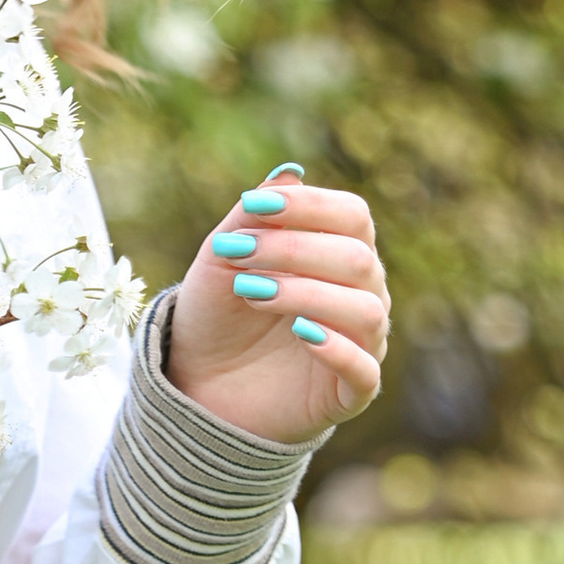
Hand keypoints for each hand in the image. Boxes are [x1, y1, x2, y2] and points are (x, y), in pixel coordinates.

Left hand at [163, 171, 390, 448]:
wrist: (198, 383)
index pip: (352, 216)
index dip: (308, 206)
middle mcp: (362, 294)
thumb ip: (253, 217)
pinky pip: (365, 369)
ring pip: (364, 309)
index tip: (254, 207)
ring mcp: (362, 343)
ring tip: (252, 293)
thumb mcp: (221, 259)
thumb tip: (290, 173)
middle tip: (238, 255)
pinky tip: (300, 331)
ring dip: (306, 293)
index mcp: (340, 254)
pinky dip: (336, 347)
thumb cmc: (218, 313)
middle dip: (294, 250)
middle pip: (357, 259)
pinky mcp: (351, 390)